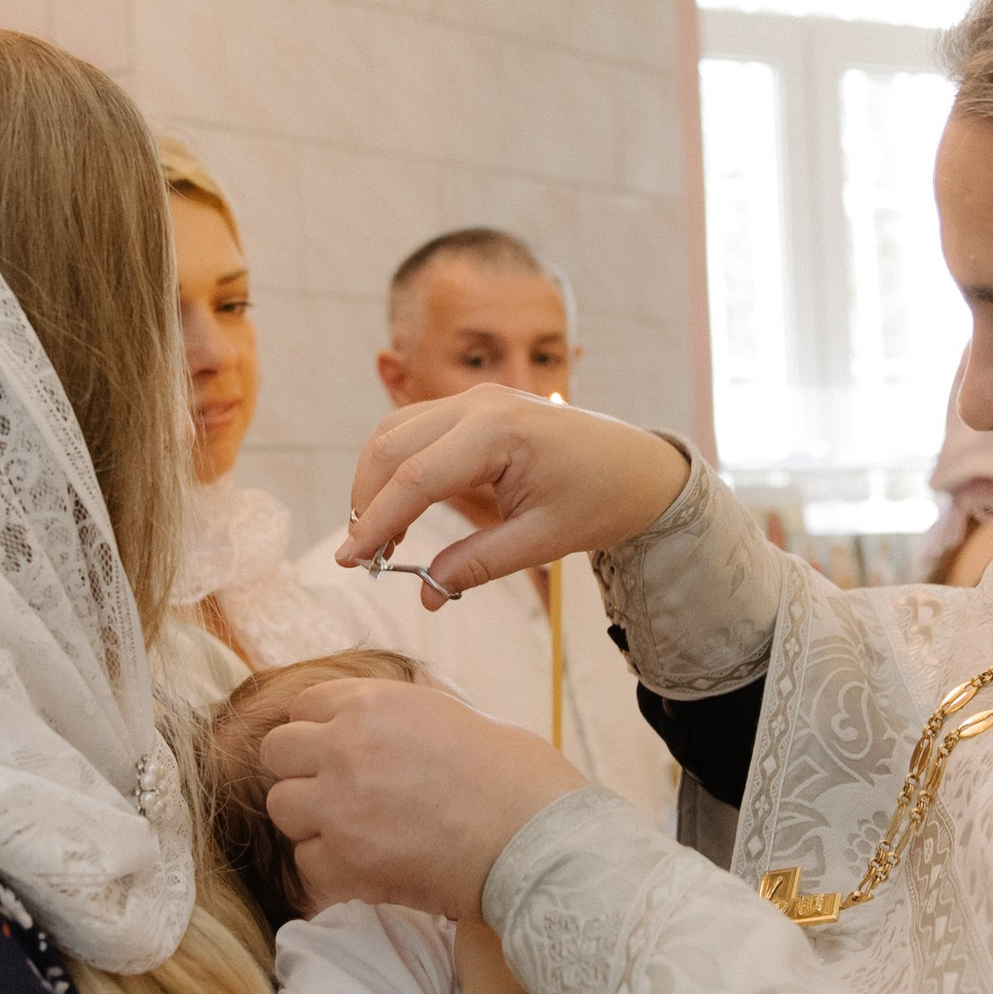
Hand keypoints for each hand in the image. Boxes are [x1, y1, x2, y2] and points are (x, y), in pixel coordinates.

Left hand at [264, 677, 579, 920]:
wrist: (537, 839)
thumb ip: (401, 710)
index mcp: (372, 702)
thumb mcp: (454, 712)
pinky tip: (370, 862)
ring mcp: (338, 806)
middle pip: (276, 752)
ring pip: (281, 806)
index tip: (339, 752)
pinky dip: (331, 866)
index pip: (302, 706)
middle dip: (303, 770)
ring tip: (356, 829)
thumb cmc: (513, 775)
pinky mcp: (345, 862)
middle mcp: (344, 747)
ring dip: (311, 818)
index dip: (320, 730)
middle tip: (340, 791)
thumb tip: (388, 700)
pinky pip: (305, 860)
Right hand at [340, 389, 687, 598]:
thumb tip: (425, 594)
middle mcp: (479, 402)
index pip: (416, 477)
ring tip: (379, 540)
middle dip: (366, 502)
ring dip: (376, 482)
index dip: (377, 523)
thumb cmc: (602, 500)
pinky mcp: (474, 406)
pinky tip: (401, 512)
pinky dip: (396, 467)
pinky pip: (415, 429)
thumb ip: (478, 564)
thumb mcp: (544, 541)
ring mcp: (475, 398)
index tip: (351, 562)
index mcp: (499, 430)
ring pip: (395, 432)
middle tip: (362, 558)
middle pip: (392, 446)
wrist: (641, 467)